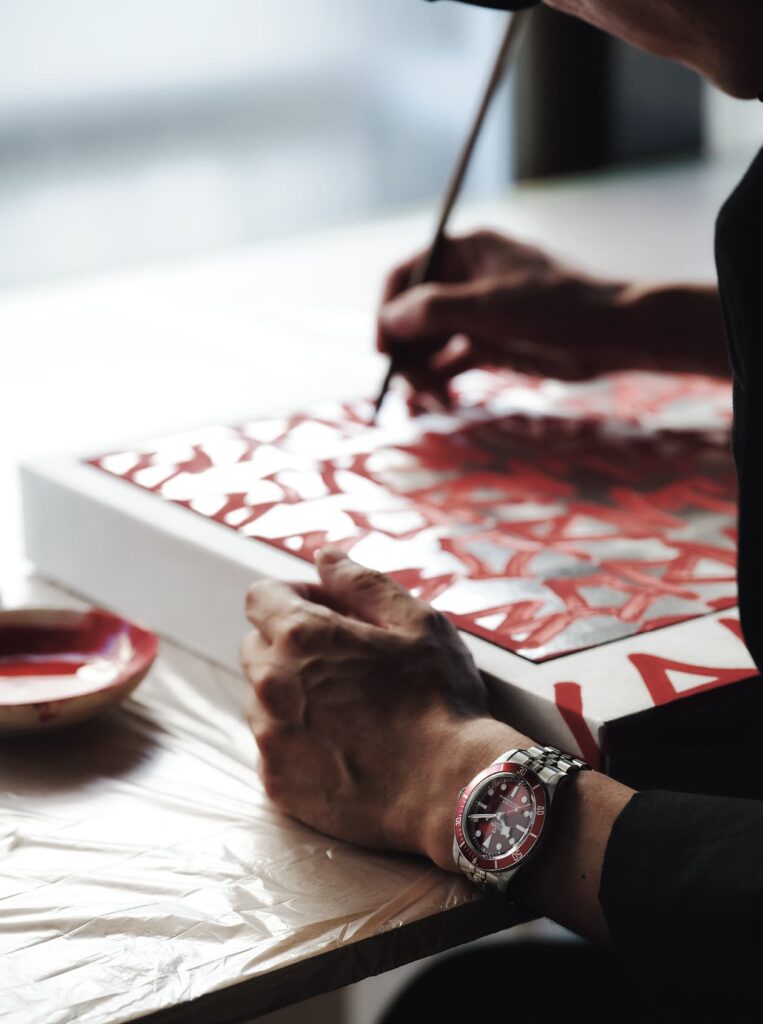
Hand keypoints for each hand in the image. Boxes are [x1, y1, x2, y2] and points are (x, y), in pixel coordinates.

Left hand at [241, 548, 524, 870]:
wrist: (451, 791)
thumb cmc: (440, 701)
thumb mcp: (416, 622)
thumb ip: (362, 582)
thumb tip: (324, 557)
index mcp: (301, 635)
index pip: (261, 597)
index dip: (295, 597)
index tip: (329, 613)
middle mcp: (272, 684)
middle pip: (257, 645)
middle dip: (291, 644)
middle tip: (346, 661)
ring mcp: (270, 737)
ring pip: (262, 698)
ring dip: (292, 693)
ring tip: (349, 709)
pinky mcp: (277, 782)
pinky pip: (273, 747)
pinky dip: (298, 740)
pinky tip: (344, 747)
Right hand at [377, 229, 626, 408]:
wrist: (614, 335)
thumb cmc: (558, 308)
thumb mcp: (490, 307)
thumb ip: (434, 311)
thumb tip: (388, 321)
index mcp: (466, 252)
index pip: (406, 276)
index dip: (388, 311)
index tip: (384, 349)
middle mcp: (465, 280)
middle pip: (413, 315)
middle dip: (407, 352)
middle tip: (410, 387)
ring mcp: (477, 314)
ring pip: (429, 344)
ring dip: (423, 374)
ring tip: (434, 403)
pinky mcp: (490, 345)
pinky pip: (451, 364)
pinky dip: (442, 383)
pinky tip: (445, 402)